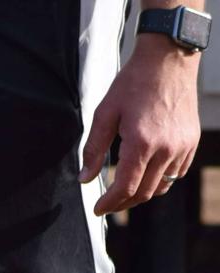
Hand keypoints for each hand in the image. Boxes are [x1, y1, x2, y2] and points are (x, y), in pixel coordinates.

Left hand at [79, 34, 201, 214]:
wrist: (169, 58)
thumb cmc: (135, 82)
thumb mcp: (105, 112)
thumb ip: (94, 149)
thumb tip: (85, 178)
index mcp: (142, 142)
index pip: (125, 188)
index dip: (110, 203)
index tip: (98, 208)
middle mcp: (166, 149)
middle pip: (143, 193)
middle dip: (123, 203)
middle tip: (108, 203)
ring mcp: (182, 146)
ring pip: (161, 188)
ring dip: (141, 194)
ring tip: (126, 190)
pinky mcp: (191, 142)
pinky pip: (176, 174)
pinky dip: (160, 181)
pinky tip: (147, 175)